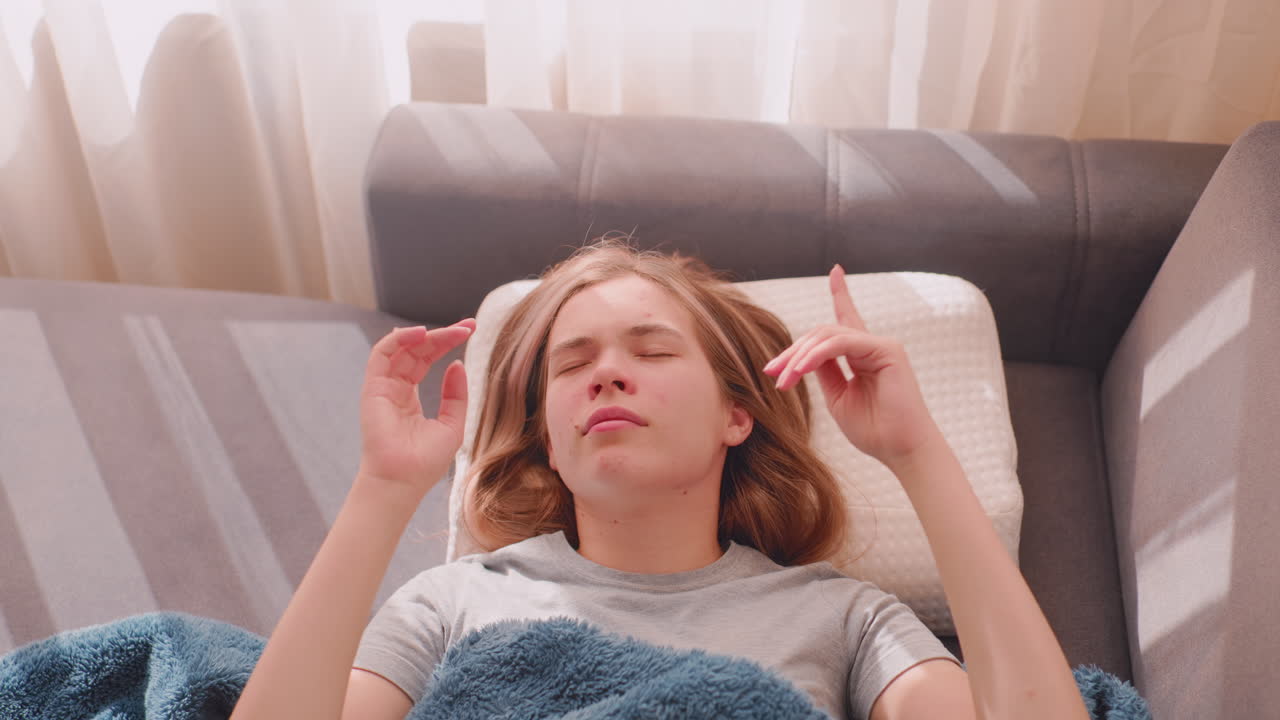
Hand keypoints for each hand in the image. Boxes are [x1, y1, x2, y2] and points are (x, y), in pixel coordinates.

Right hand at [357, 320, 475, 494]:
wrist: (402, 481)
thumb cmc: (425, 461)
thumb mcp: (452, 425)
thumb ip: (455, 395)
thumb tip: (456, 363)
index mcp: (410, 397)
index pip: (426, 359)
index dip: (446, 342)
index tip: (470, 330)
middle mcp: (394, 388)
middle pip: (417, 350)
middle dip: (442, 335)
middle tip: (468, 326)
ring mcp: (382, 387)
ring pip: (401, 348)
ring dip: (425, 335)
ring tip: (452, 330)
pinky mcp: (372, 388)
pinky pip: (381, 354)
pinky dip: (399, 339)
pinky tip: (421, 333)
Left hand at [763, 266, 940, 467]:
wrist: (900, 450)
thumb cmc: (873, 430)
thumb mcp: (838, 397)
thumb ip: (824, 372)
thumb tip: (803, 356)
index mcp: (862, 355)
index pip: (847, 319)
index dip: (841, 294)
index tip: (836, 271)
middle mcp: (872, 345)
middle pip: (822, 333)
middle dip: (792, 351)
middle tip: (771, 372)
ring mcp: (881, 345)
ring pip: (828, 335)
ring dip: (799, 356)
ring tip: (784, 378)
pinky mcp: (887, 350)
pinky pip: (843, 343)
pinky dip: (818, 354)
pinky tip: (801, 369)